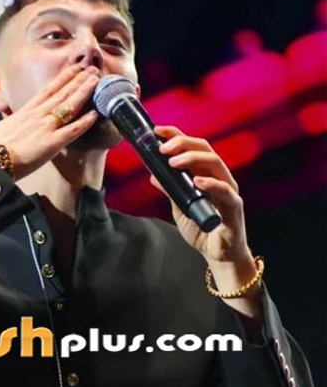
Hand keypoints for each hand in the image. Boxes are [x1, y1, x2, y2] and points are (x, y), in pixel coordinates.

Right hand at [0, 64, 100, 179]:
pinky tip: (97, 113)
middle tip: (92, 69)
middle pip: (61, 94)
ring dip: (84, 92)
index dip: (61, 80)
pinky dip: (85, 122)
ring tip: (97, 80)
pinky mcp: (51, 143)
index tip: (73, 69)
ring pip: (69, 106)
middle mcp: (36, 116)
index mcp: (22, 113)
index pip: (46, 92)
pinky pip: (73, 131)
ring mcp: (45, 128)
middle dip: (77, 80)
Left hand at [149, 125, 250, 264]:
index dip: (176, 135)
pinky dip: (211, 184)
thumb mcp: (180, 207)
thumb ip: (170, 190)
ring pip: (215, 164)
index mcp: (205, 173)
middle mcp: (218, 177)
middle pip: (204, 149)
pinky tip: (197, 181)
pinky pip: (225, 191)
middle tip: (163, 148)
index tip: (157, 131)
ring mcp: (228, 190)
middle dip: (182, 143)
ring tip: (173, 162)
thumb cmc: (202, 229)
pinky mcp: (234, 206)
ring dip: (192, 159)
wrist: (219, 255)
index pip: (192, 147)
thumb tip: (152, 175)